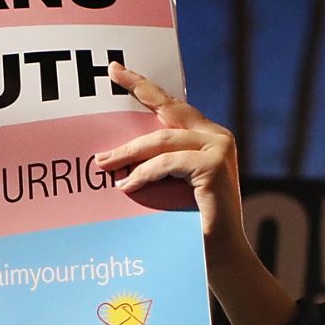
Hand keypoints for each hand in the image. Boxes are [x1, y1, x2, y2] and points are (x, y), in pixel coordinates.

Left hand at [93, 64, 243, 251]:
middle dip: (135, 94)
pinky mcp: (213, 166)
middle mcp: (216, 136)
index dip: (143, 86)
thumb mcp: (168, 185)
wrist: (220, 254)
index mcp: (207, 137)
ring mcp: (218, 149)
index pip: (172, 105)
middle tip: (103, 90)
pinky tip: (128, 186)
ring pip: (162, 140)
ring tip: (104, 165)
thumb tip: (110, 156)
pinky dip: (144, 174)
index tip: (116, 70)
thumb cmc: (189, 224)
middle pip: (167, 111)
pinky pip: (167, 163)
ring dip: (128, 153)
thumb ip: (154, 163)